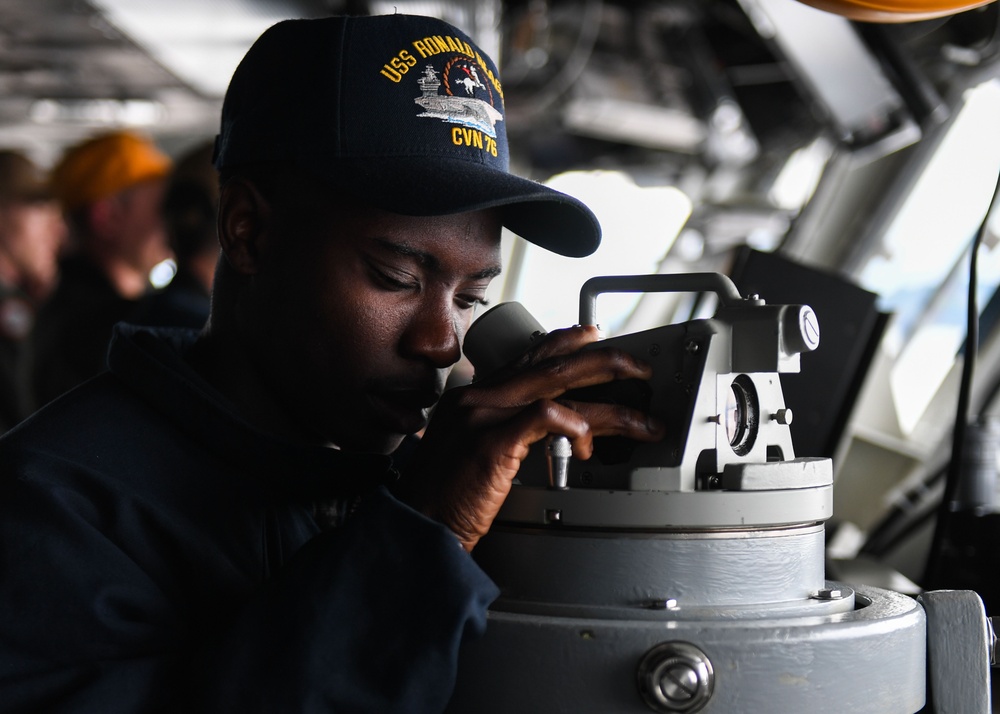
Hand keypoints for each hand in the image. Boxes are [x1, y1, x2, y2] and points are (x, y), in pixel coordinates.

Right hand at [394, 325, 665, 550]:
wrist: (418, 526)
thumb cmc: (444, 498)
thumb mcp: (470, 450)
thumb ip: (502, 429)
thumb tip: (548, 426)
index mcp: (472, 396)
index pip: (526, 356)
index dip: (565, 343)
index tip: (593, 336)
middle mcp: (477, 397)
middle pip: (551, 364)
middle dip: (604, 362)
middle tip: (638, 367)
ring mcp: (482, 416)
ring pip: (559, 389)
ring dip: (611, 407)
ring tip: (640, 419)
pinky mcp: (491, 441)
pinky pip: (545, 417)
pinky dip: (576, 426)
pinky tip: (589, 443)